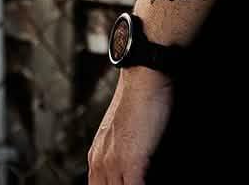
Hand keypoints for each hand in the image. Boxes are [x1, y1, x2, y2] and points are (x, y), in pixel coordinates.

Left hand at [88, 67, 174, 184]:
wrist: (144, 74)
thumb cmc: (139, 95)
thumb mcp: (122, 127)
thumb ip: (120, 148)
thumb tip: (133, 161)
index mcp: (96, 155)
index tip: (123, 181)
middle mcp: (100, 162)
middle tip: (135, 182)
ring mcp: (114, 163)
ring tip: (142, 182)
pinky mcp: (131, 162)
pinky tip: (152, 183)